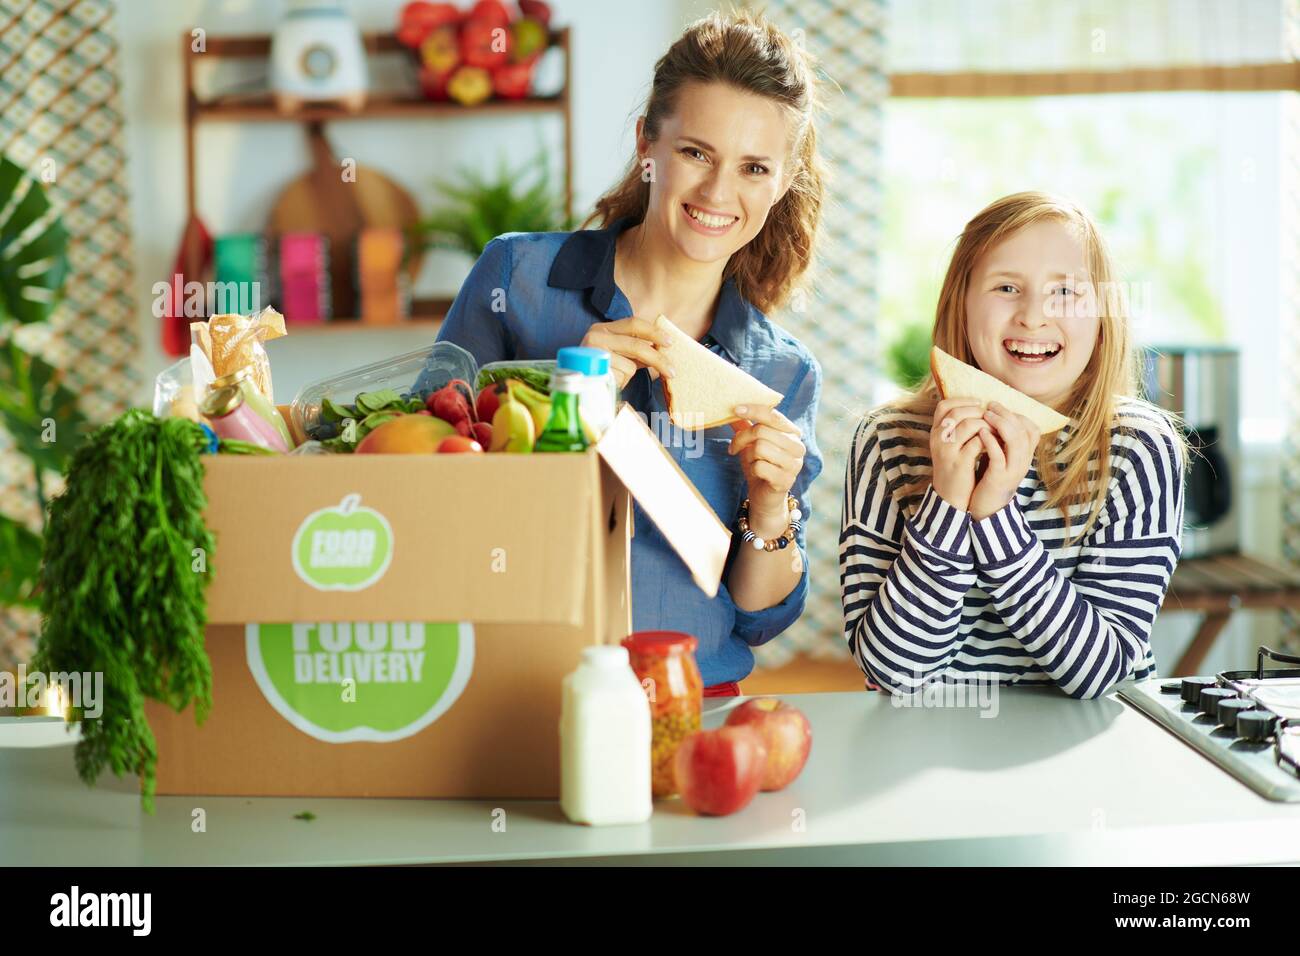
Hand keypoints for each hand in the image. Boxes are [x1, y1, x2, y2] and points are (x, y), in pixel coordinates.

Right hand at [579, 316, 674, 389]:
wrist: (577, 386)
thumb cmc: (600, 368)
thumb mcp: (619, 354)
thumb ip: (637, 350)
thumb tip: (662, 348)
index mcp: (603, 328)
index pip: (634, 323)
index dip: (654, 332)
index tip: (670, 342)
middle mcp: (597, 336)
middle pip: (637, 344)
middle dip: (658, 358)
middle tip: (672, 370)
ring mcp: (594, 352)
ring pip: (631, 364)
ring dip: (632, 374)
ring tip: (620, 377)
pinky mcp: (595, 370)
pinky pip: (621, 377)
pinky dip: (622, 381)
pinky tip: (610, 381)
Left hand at [728, 403, 804, 535]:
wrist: (764, 496)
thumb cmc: (759, 465)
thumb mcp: (750, 443)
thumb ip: (744, 425)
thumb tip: (731, 408)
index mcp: (792, 433)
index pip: (773, 415)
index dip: (753, 410)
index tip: (735, 409)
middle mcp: (798, 446)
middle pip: (762, 431)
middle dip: (742, 438)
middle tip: (733, 447)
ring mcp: (794, 464)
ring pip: (760, 448)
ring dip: (748, 456)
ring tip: (750, 462)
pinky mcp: (786, 480)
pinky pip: (760, 466)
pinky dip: (752, 469)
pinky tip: (756, 473)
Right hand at [928, 398, 991, 511]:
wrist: (949, 496)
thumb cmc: (954, 468)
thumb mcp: (949, 447)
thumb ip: (957, 429)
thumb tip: (978, 409)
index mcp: (935, 433)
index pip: (944, 406)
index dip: (963, 400)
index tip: (979, 403)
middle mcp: (937, 439)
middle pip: (957, 412)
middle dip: (978, 411)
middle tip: (991, 416)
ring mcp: (947, 451)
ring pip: (968, 425)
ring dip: (987, 424)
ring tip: (996, 429)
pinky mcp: (960, 463)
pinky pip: (977, 442)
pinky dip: (989, 439)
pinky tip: (996, 443)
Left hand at [967, 401, 1040, 519]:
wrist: (986, 508)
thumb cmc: (989, 478)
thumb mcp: (999, 457)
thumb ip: (1001, 441)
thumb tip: (995, 416)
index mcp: (1025, 456)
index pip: (1032, 429)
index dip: (1017, 414)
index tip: (998, 406)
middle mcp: (1023, 461)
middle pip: (1024, 431)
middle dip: (1007, 414)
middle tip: (990, 405)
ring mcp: (1013, 470)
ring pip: (1016, 441)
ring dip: (1001, 424)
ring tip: (986, 414)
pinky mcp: (999, 478)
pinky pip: (999, 456)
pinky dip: (991, 441)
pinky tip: (981, 432)